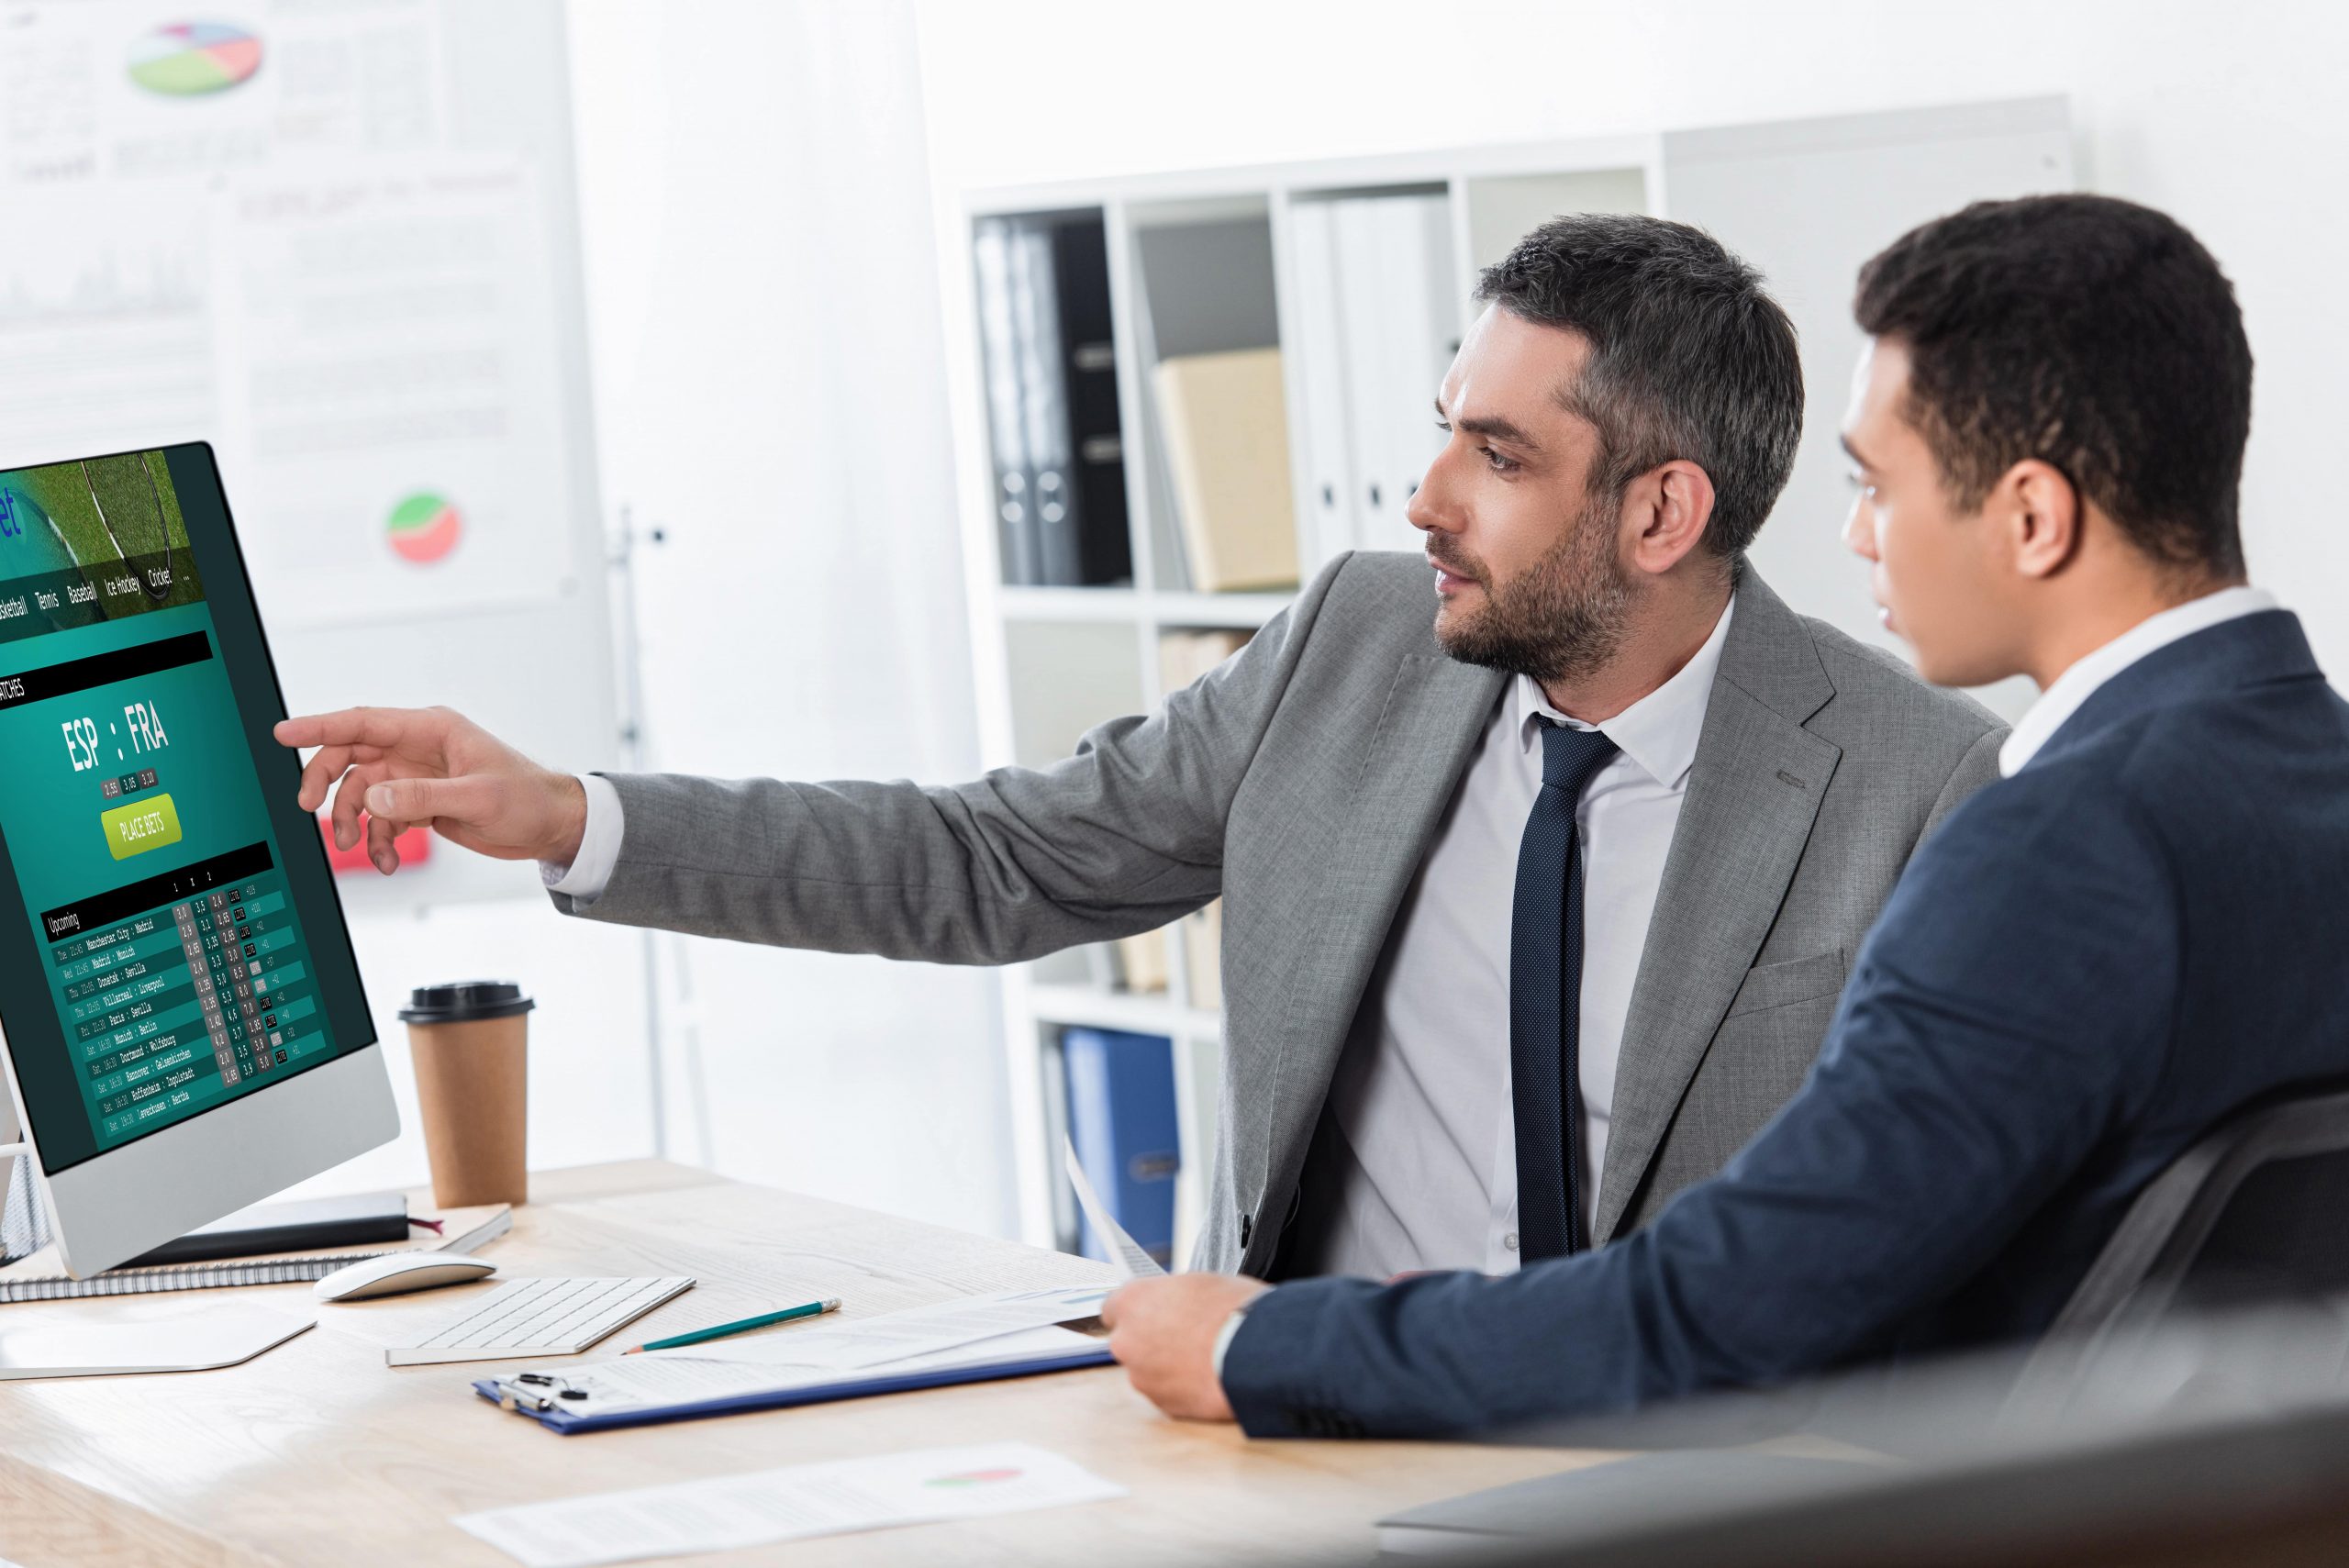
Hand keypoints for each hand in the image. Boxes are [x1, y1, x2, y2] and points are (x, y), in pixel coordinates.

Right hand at [273, 706, 586, 875]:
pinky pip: (382, 819)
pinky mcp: (420, 803)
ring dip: (353, 822)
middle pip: (351, 757)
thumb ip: (423, 797)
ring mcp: (416, 777)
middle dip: (326, 782)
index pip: (364, 722)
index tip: (283, 733)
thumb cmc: (528, 798)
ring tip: (357, 847)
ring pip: (362, 793)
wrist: (550, 826)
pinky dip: (378, 840)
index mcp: (432, 730)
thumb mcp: (478, 797)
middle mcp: (418, 749)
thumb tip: (375, 799)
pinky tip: (386, 860)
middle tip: (310, 810)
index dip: (320, 726)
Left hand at [1100, 1274, 1268, 1422]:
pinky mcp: (1162, 1405)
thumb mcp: (1200, 1282)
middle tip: (1183, 1336)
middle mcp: (1126, 1341)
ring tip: (1201, 1359)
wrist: (1256, 1353)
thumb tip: (1173, 1303)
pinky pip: (1167, 1393)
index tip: (1150, 1314)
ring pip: (1147, 1370)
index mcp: (1132, 1301)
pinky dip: (1182, 1387)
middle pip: (1129, 1342)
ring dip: (1166, 1366)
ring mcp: (1142, 1377)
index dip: (1135, 1311)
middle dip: (1150, 1341)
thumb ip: (1173, 1295)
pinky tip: (1207, 1377)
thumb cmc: (1233, 1310)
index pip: (1114, 1308)